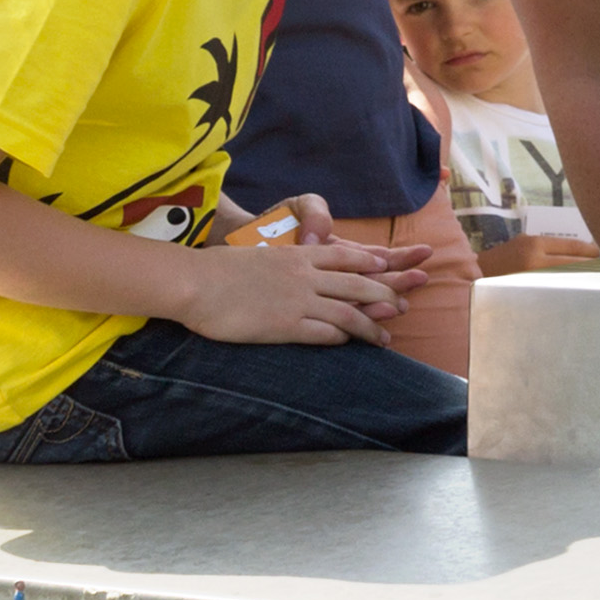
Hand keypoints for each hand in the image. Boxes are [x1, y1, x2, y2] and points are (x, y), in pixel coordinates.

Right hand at [173, 221, 402, 346]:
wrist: (194, 282)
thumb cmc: (216, 271)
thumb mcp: (256, 256)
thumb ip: (279, 264)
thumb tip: (287, 273)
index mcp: (296, 255)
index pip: (344, 255)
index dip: (370, 262)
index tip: (388, 267)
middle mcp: (303, 275)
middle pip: (358, 283)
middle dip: (386, 294)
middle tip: (404, 305)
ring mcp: (297, 300)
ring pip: (349, 312)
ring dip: (371, 326)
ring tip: (385, 338)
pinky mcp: (286, 325)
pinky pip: (325, 333)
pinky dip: (343, 338)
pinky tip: (352, 345)